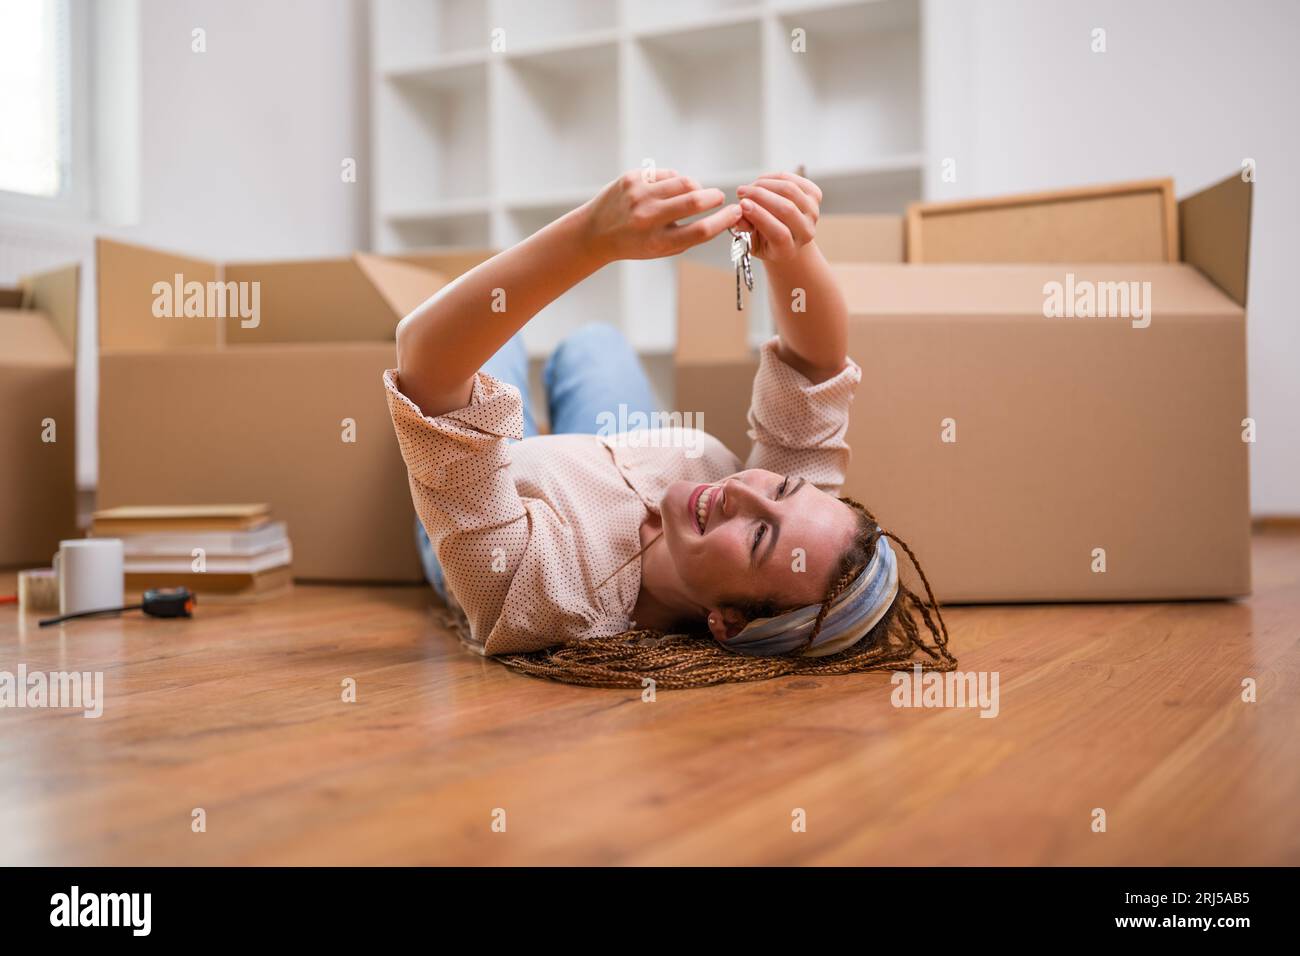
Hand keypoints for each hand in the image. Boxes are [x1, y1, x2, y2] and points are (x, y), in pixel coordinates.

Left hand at [581, 169, 741, 263]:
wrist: (595, 233)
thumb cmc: (637, 243)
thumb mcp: (663, 249)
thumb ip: (691, 235)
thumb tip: (724, 215)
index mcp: (658, 242)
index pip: (701, 230)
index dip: (724, 219)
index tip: (736, 212)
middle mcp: (647, 218)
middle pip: (695, 200)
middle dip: (714, 197)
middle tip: (719, 197)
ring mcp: (638, 195)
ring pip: (684, 181)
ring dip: (695, 187)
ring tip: (692, 195)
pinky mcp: (632, 179)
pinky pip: (667, 174)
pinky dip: (674, 182)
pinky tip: (668, 191)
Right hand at [734, 172, 822, 261]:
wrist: (786, 236)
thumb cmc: (765, 240)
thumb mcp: (752, 242)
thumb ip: (745, 230)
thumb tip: (738, 216)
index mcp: (790, 249)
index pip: (779, 233)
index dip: (760, 216)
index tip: (742, 204)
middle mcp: (806, 231)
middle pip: (786, 209)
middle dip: (760, 196)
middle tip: (740, 191)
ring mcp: (813, 212)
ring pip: (790, 190)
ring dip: (765, 184)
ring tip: (748, 187)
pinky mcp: (815, 195)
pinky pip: (792, 179)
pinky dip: (773, 177)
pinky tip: (760, 181)